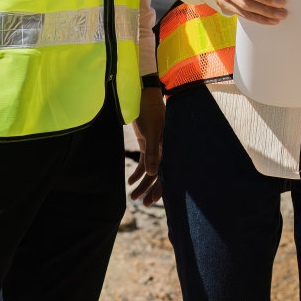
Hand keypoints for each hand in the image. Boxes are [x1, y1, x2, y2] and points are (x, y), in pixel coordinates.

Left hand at [128, 85, 162, 205]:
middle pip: (159, 175)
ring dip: (142, 183)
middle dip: (150, 190)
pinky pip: (144, 161)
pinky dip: (138, 172)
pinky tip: (131, 182)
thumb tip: (152, 174)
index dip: (160, 189)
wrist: (145, 97)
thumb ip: (153, 153)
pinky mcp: (148, 143)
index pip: (167, 173)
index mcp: (169, 149)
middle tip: (142, 203)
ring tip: (133, 196)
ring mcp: (156, 147)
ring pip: (150, 170)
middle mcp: (165, 150)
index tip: (152, 201)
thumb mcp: (151, 133)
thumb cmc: (150, 112)